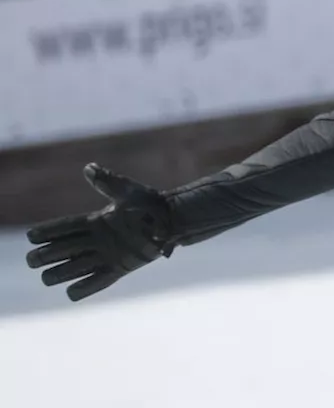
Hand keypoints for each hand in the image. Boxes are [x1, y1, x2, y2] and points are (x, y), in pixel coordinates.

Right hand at [26, 164, 173, 301]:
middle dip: (45, 256)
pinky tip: (70, 293)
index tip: (32, 237)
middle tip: (33, 260)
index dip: (46, 232)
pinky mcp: (119, 268)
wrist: (173, 220)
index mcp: (94, 221)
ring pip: (73, 268)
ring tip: (47, 277)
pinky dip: (84, 288)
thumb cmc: (150, 203)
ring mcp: (106, 255)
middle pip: (61, 250)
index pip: (63, 228)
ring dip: (59, 273)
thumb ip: (108, 182)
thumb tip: (89, 168)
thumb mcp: (128, 192)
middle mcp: (96, 240)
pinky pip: (97, 282)